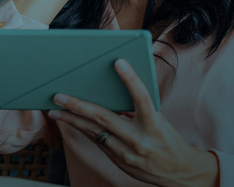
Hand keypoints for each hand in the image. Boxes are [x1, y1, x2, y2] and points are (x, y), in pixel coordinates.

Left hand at [48, 59, 219, 186]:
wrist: (178, 172)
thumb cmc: (168, 139)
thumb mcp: (160, 121)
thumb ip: (139, 108)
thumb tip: (114, 90)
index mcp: (154, 125)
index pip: (142, 98)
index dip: (130, 80)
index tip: (118, 62)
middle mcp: (139, 140)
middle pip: (105, 118)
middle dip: (78, 106)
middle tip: (59, 96)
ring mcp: (126, 153)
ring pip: (93, 133)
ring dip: (72, 120)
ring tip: (55, 110)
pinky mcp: (118, 161)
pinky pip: (97, 142)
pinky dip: (83, 129)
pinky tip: (70, 121)